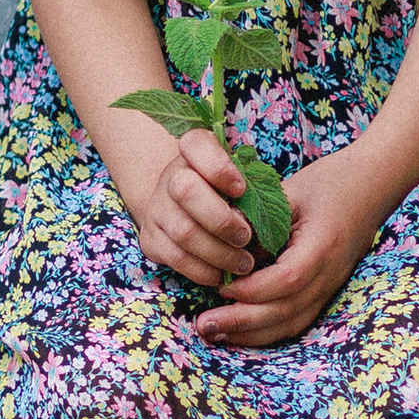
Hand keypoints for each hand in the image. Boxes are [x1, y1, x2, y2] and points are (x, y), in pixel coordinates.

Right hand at [129, 123, 258, 287]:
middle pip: (186, 191)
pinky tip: (222, 274)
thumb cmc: (225, 190)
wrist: (185, 207)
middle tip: (247, 237)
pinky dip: (203, 271)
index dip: (218, 167)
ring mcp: (157, 208)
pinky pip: (176, 259)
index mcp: (193, 150)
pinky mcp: (151, 239)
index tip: (241, 189)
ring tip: (244, 263)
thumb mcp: (238, 174)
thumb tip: (268, 212)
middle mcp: (170, 176)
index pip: (196, 144)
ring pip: (184, 232)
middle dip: (222, 220)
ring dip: (219, 253)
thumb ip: (251, 182)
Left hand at [193, 145, 385, 349]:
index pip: (287, 279)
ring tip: (215, 334)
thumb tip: (225, 253)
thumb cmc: (331, 180)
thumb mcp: (292, 192)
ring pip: (293, 323)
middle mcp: (331, 272)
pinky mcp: (328, 289)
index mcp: (323, 244)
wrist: (374, 182)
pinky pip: (299, 319)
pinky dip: (269, 330)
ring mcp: (332, 285)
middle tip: (204, 325)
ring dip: (253, 334)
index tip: (222, 287)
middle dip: (243, 323)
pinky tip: (242, 330)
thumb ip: (262, 223)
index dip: (253, 290)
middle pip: (287, 311)